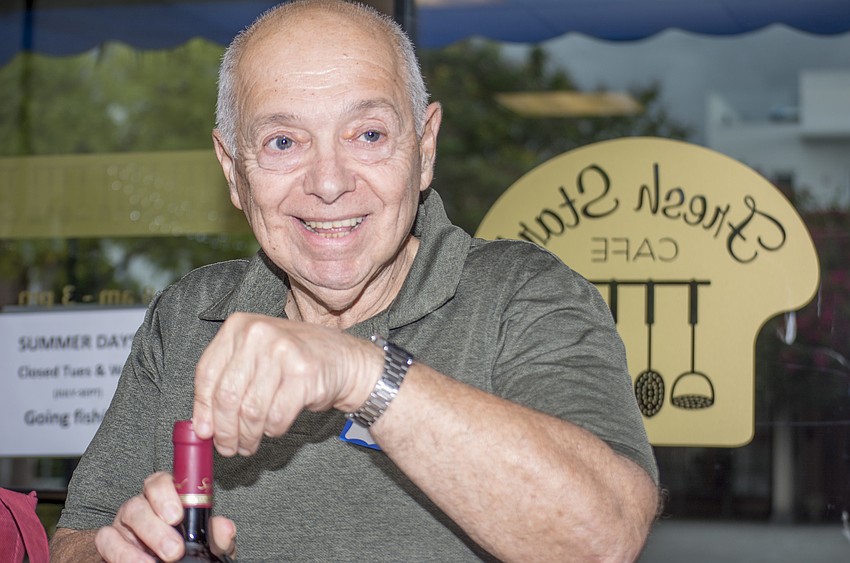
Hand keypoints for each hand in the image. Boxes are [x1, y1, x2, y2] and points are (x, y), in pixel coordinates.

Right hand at [94, 471, 236, 561]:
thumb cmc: (188, 552)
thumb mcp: (207, 545)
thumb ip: (216, 536)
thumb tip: (225, 528)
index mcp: (167, 499)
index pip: (161, 481)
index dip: (167, 493)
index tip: (178, 515)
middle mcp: (143, 506)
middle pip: (140, 502)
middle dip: (157, 527)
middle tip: (174, 549)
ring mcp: (124, 524)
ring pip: (125, 519)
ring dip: (139, 543)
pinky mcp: (109, 543)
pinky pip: (106, 540)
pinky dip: (120, 553)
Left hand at [192, 312, 379, 455]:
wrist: (344, 360)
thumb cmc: (294, 361)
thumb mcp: (255, 358)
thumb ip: (228, 382)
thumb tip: (201, 425)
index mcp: (239, 325)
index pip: (207, 373)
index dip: (202, 408)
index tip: (204, 431)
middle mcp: (258, 333)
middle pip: (227, 395)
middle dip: (224, 430)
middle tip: (227, 447)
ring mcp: (282, 351)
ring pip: (250, 411)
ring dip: (247, 436)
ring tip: (248, 445)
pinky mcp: (303, 374)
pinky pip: (276, 417)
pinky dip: (272, 430)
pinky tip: (273, 428)